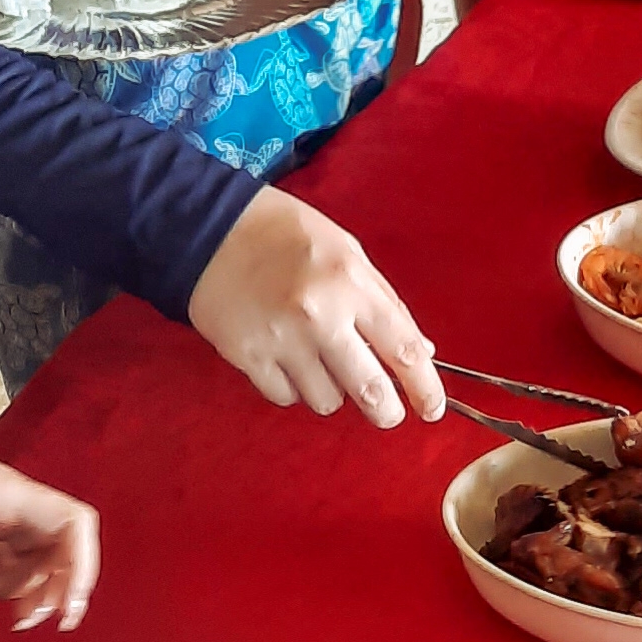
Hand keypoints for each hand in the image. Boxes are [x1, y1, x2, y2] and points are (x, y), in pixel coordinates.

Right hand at [188, 188, 444, 425]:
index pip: (404, 349)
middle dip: (386, 411)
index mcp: (350, 284)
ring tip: (320, 362)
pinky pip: (286, 397)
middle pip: (369, 391)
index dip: (425, 388)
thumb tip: (421, 353)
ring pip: (327, 401)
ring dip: (332, 391)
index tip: (432, 409)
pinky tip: (287, 359)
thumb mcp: (347, 252)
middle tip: (387, 412)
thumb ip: (385, 303)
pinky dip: (293, 388)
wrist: (210, 230)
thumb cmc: (287, 236)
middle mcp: (318, 317)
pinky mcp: (248, 357)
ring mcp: (281, 340)